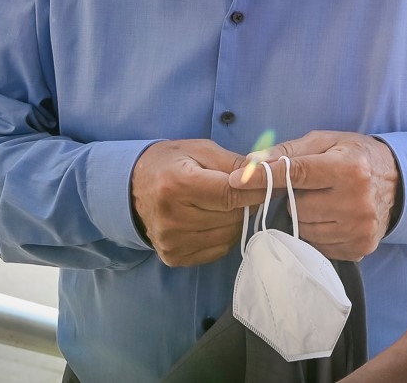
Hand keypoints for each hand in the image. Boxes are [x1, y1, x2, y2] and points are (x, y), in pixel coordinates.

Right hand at [130, 139, 265, 266]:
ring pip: (229, 235)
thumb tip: (267, 172)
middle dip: (246, 203)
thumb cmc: (170, 162)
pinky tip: (214, 219)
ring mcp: (172, 242)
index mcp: (178, 185)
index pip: (231, 194)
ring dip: (236, 220)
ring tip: (227, 204)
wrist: (132, 188)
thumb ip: (234, 163)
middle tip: (247, 191)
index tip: (274, 184)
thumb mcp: (200, 150)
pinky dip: (223, 234)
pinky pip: (217, 249)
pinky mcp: (174, 257)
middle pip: (232, 216)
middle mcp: (172, 218)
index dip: (257, 190)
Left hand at [231, 131, 398, 261]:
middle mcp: (356, 202)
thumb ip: (289, 151)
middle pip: (297, 208)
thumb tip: (252, 163)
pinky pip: (318, 246)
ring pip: (304, 230)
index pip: (296, 174)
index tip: (236, 180)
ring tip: (321, 202)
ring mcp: (358, 229)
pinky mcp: (359, 248)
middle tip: (308, 189)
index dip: (263, 178)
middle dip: (294, 198)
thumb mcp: (326, 141)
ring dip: (304, 218)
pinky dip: (316, 233)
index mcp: (348, 169)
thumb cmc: (355, 156)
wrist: (399, 183)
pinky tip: (330, 218)